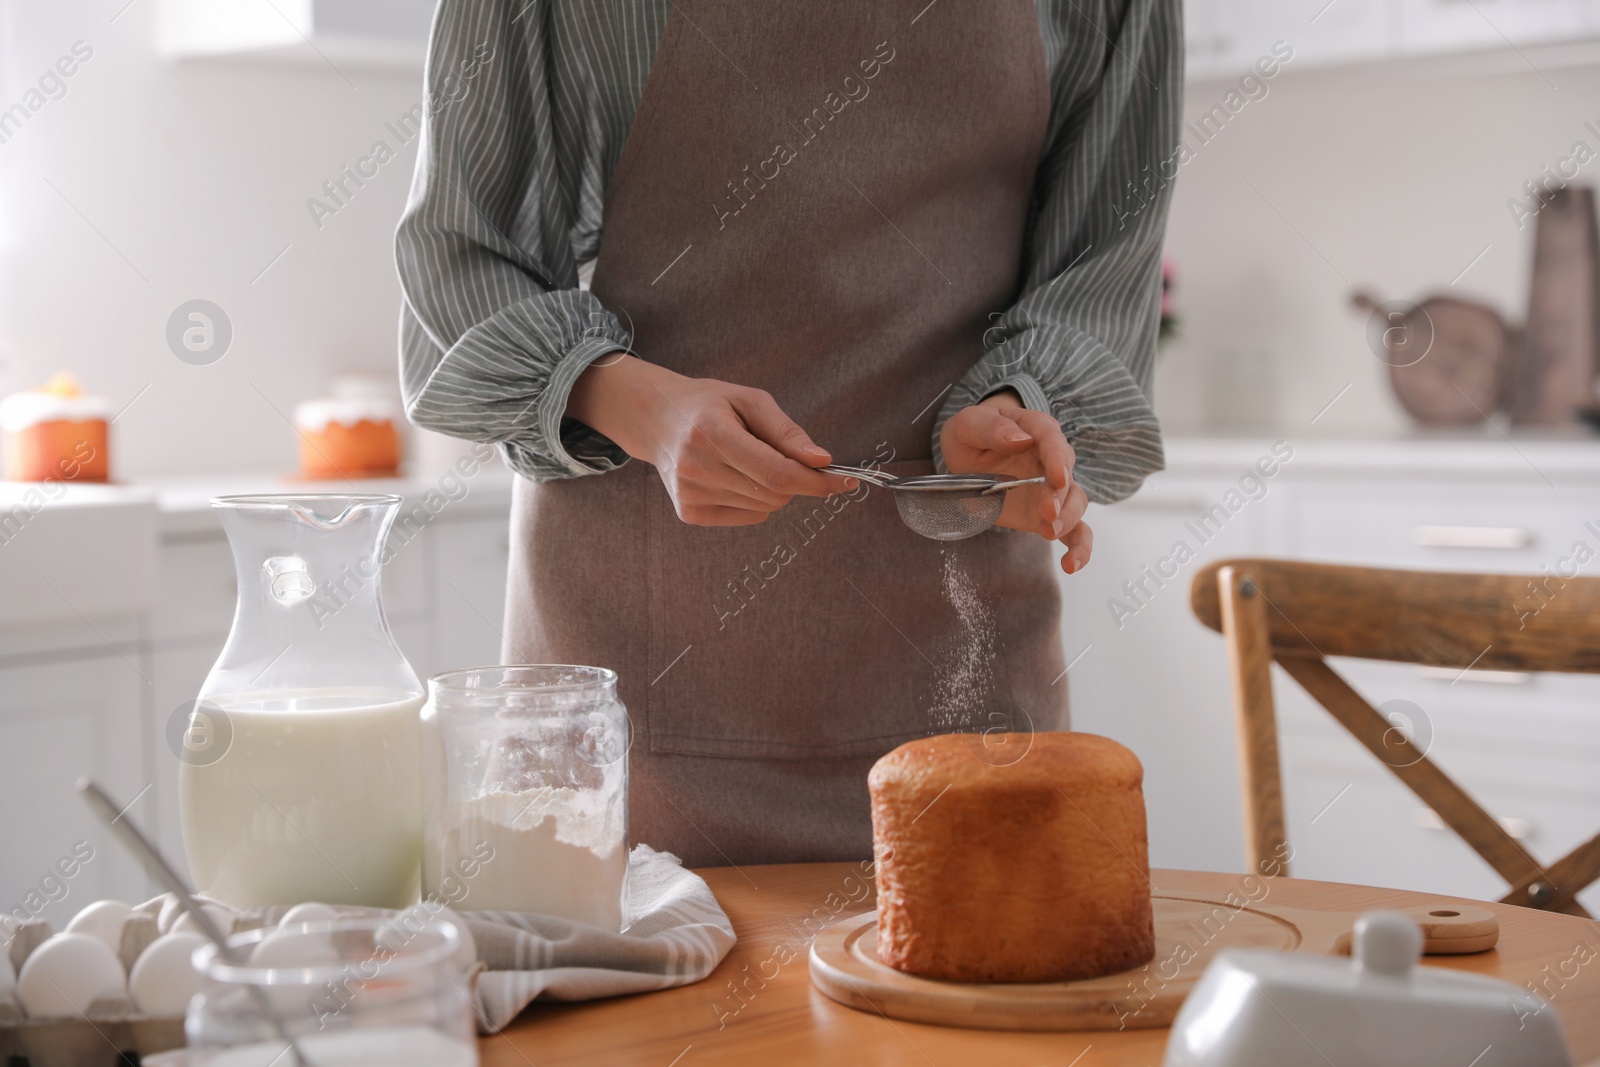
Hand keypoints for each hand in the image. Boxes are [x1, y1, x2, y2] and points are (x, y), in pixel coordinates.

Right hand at [567, 354, 853, 525]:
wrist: (657, 419)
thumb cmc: (710, 405)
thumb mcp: (751, 401)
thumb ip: (787, 432)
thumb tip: (821, 461)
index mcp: (711, 433)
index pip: (777, 473)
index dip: (816, 482)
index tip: (844, 480)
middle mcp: (696, 467)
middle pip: (774, 494)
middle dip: (797, 481)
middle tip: (790, 458)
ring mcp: (689, 494)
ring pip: (764, 508)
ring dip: (775, 489)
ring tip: (751, 461)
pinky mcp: (688, 512)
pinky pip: (747, 516)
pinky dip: (756, 501)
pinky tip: (736, 476)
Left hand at [939, 390, 1092, 573]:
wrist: (969, 455)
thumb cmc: (972, 435)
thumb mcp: (969, 424)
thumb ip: (992, 428)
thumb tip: (1020, 440)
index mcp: (1034, 431)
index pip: (1051, 439)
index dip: (1057, 458)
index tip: (1057, 476)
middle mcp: (1051, 460)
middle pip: (1067, 475)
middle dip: (1060, 495)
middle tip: (1048, 512)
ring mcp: (1052, 489)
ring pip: (1075, 502)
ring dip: (1068, 519)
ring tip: (1050, 533)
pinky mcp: (1048, 515)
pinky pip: (1074, 531)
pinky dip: (1079, 548)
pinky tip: (1072, 564)